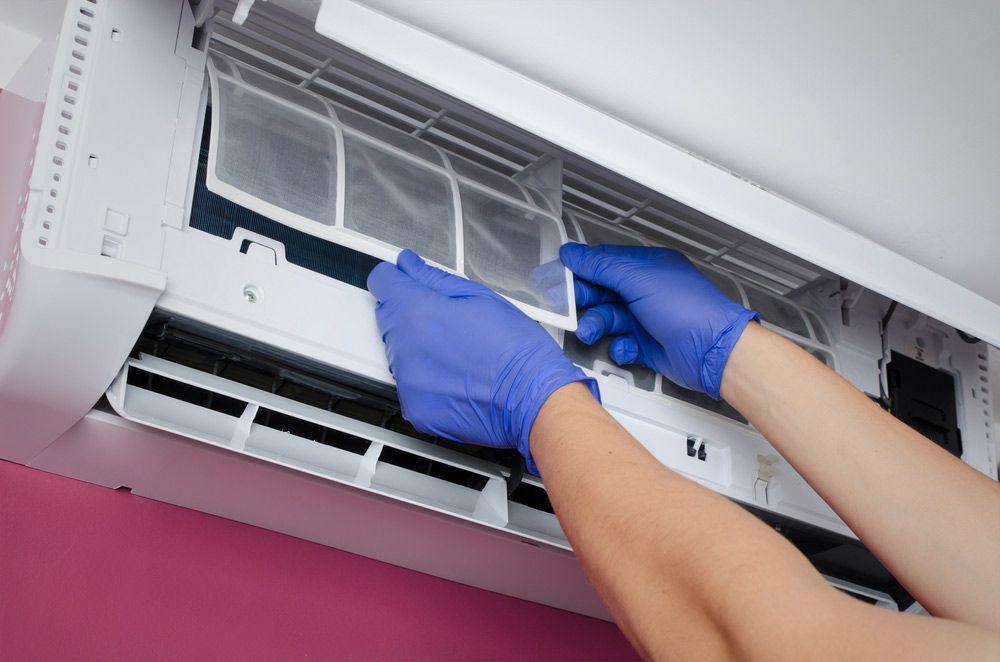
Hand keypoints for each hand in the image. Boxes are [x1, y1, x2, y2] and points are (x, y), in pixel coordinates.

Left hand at [367, 249, 598, 472]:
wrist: (533, 400)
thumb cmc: (516, 350)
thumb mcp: (481, 298)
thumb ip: (434, 279)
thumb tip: (409, 266)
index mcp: (419, 312)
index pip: (382, 282)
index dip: (396, 278)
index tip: (406, 282)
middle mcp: (405, 347)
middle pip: (388, 317)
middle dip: (410, 313)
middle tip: (448, 323)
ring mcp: (407, 381)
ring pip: (398, 353)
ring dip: (418, 348)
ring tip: (457, 353)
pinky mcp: (415, 409)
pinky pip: (409, 385)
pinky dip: (426, 380)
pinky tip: (456, 377)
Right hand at [560, 243, 757, 397]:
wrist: (713, 351)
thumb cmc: (688, 309)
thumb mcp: (638, 278)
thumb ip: (601, 266)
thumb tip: (574, 253)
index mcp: (646, 268)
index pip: (604, 264)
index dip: (579, 270)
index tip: (556, 278)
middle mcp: (646, 291)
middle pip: (602, 293)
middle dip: (583, 301)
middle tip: (566, 308)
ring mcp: (647, 319)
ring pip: (609, 320)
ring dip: (596, 326)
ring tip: (590, 332)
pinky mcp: (649, 346)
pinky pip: (622, 345)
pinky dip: (618, 348)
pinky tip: (624, 348)